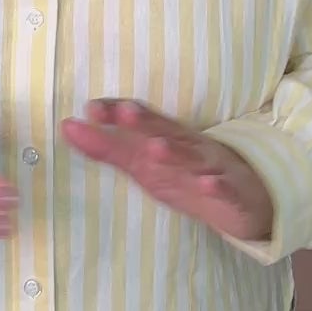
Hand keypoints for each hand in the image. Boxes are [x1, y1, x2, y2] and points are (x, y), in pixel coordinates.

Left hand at [62, 100, 272, 242]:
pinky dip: (217, 186)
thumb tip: (67, 126)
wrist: (244, 202)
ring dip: (175, 152)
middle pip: (166, 132)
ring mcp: (212, 168)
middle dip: (146, 123)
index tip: (92, 108)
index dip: (118, 114)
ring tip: (155, 147)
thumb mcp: (144, 165)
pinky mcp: (231, 193)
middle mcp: (188, 148)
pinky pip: (224, 189)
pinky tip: (208, 183)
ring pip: (193, 158)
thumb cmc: (187, 176)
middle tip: (124, 112)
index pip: (141, 121)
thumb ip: (107, 148)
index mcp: (166, 139)